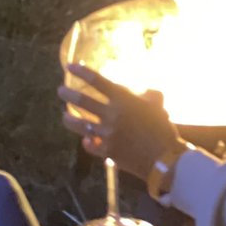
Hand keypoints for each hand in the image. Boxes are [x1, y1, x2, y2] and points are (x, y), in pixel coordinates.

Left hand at [58, 63, 181, 181]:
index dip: (81, 72)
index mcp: (123, 99)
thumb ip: (147, 94)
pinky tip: (85, 140)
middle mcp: (111, 114)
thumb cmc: (162, 128)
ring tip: (64, 116)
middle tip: (60, 90)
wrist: (165, 158)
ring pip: (80, 125)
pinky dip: (87, 143)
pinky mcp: (107, 152)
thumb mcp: (156, 104)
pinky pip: (91, 146)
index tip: (70, 66)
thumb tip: (143, 91)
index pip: (97, 80)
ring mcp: (107, 134)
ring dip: (69, 119)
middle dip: (68, 94)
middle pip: (82, 101)